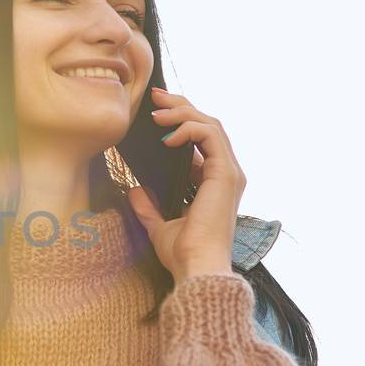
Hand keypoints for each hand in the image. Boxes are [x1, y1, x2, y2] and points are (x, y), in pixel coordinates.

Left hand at [126, 87, 245, 281]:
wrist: (196, 268)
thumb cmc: (184, 254)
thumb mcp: (159, 226)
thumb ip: (149, 207)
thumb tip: (135, 189)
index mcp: (214, 182)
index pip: (202, 139)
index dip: (181, 120)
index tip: (155, 112)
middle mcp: (226, 173)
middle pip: (208, 124)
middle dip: (181, 106)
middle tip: (156, 97)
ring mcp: (229, 172)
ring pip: (211, 124)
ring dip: (182, 112)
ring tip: (156, 112)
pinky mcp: (225, 173)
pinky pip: (210, 135)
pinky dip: (188, 128)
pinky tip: (166, 136)